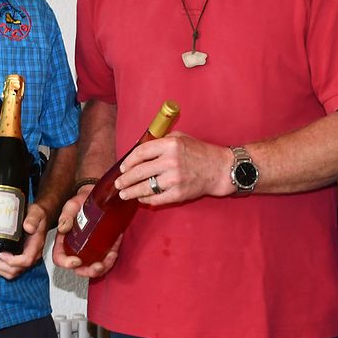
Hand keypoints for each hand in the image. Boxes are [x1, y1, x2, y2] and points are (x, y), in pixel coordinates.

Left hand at [0, 202, 51, 279]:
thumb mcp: (37, 213)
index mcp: (36, 245)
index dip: (13, 261)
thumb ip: (33, 219)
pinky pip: (10, 268)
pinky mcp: (20, 257)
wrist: (40, 217)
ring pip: (12, 272)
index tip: (0, 254)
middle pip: (16, 269)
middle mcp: (32, 254)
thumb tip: (28, 227)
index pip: (26, 260)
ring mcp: (26, 257)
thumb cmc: (38, 215)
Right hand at [51, 184, 120, 277]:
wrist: (99, 196)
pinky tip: (114, 252)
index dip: (65, 263)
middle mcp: (76, 247)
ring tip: (110, 258)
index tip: (76, 261)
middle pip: (78, 267)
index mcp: (64, 240)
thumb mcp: (73, 204)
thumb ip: (67, 214)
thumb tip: (63, 227)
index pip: (59, 257)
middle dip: (88, 271)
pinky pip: (106, 259)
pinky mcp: (102, 247)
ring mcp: (90, 249)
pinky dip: (111, 259)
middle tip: (97, 266)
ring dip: (102, 268)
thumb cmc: (83, 201)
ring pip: (93, 266)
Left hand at [115, 132, 233, 205]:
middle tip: (118, 183)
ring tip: (124, 194)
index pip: (141, 152)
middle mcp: (171, 161)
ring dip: (131, 192)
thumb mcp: (180, 138)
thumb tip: (139, 151)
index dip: (129, 161)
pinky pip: (156, 199)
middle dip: (125, 179)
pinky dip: (146, 199)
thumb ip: (160, 142)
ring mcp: (174, 179)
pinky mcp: (178, 194)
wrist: (219, 169)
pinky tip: (141, 198)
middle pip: (139, 171)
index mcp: (170, 145)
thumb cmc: (199, 152)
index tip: (123, 167)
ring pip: (145, 187)